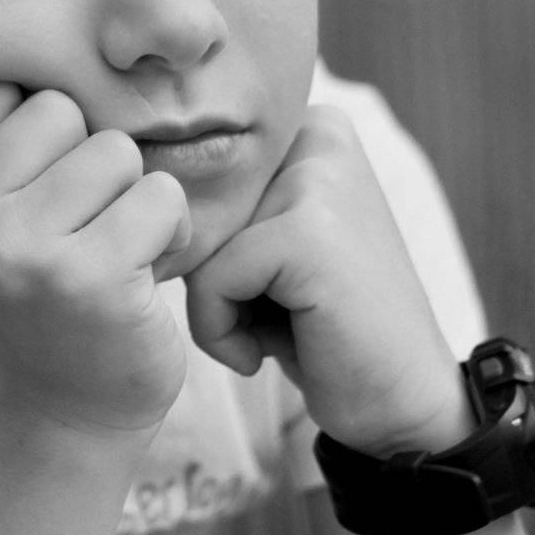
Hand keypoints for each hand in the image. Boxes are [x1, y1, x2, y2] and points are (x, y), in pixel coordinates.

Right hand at [0, 83, 192, 436]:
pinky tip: (139, 274)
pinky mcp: (87, 277)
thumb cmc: (13, 293)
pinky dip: (170, 231)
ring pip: (115, 150)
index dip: (30, 140)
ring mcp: (14, 252)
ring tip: (103, 249)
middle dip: (82, 165)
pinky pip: (160, 194)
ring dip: (129, 199)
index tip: (22, 202)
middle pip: (58, 111)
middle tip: (69, 232)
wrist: (68, 404)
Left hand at [185, 105, 467, 455]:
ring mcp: (318, 178)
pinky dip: (224, 334)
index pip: (193, 179)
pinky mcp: (308, 232)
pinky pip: (210, 281)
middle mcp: (317, 134)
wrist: (403, 406)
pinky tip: (278, 350)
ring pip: (194, 244)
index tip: (272, 286)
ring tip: (286, 326)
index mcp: (307, 127)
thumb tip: (130, 184)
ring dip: (219, 309)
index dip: (209, 250)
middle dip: (215, 279)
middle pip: (191, 209)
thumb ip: (219, 205)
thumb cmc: (322, 329)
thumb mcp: (268, 247)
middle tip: (282, 314)